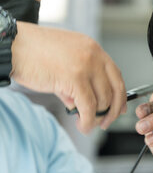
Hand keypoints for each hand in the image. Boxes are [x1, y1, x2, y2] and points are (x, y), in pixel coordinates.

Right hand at [11, 22, 126, 132]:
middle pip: (114, 89)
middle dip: (112, 110)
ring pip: (102, 100)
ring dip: (97, 118)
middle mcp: (94, 55)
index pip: (116, 75)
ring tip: (87, 125)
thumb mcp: (63, 63)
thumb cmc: (32, 53)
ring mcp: (86, 66)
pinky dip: (87, 120)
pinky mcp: (74, 78)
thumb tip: (82, 106)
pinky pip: (88, 106)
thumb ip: (77, 83)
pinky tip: (82, 126)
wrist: (13, 46)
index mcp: (93, 49)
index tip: (118, 109)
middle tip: (104, 122)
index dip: (120, 96)